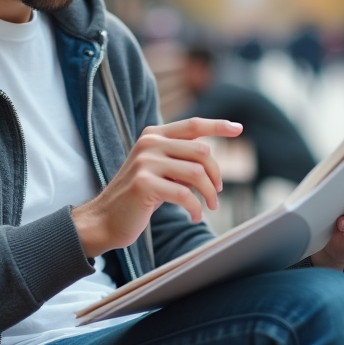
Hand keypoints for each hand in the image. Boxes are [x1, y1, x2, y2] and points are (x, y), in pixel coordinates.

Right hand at [72, 118, 241, 257]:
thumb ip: (179, 158)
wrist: (104, 219)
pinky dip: (195, 208)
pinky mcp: (144, 184)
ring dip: (209, 193)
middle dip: (216, 174)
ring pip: (196, 173)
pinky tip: (194, 216)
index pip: (193, 125)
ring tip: (209, 206)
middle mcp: (149, 143)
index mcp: (153, 134)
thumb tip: (210, 157)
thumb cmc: (138, 196)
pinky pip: (184, 194)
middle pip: (202, 152)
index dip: (218, 126)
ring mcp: (145, 162)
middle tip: (216, 192)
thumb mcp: (158, 169)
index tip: (238, 129)